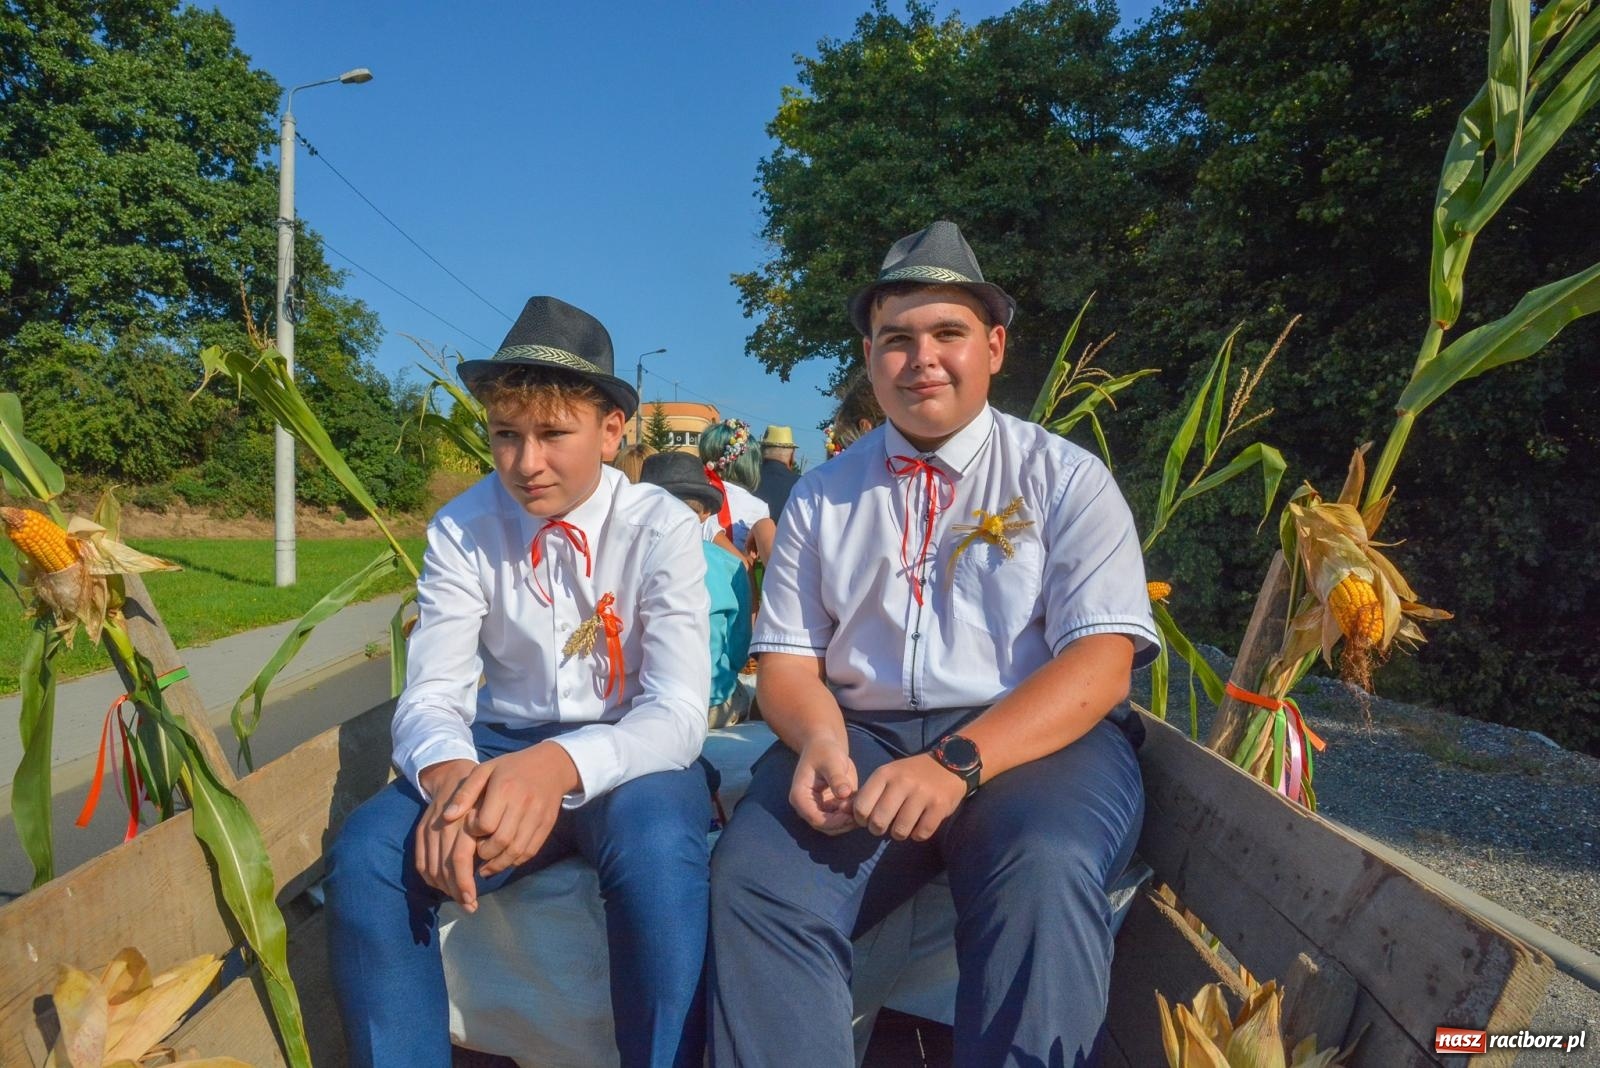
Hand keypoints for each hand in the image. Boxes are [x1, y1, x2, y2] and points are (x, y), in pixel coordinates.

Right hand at [414, 758, 483, 910]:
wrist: (452, 773)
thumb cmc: (481, 794)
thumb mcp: (491, 810)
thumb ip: (489, 837)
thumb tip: (489, 867)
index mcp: (463, 822)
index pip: (459, 860)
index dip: (464, 883)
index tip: (473, 900)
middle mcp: (443, 828)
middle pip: (445, 869)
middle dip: (457, 891)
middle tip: (470, 906)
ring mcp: (429, 830)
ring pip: (432, 869)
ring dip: (444, 888)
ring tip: (460, 899)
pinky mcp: (420, 832)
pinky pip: (421, 862)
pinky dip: (430, 878)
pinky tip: (442, 886)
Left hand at [449, 741, 579, 880]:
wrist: (551, 765)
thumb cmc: (511, 768)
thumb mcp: (485, 771)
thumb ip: (465, 793)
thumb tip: (446, 817)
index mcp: (504, 788)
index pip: (485, 824)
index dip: (474, 832)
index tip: (472, 828)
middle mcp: (523, 803)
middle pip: (501, 841)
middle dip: (485, 853)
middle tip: (478, 852)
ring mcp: (537, 816)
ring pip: (516, 851)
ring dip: (499, 863)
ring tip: (487, 866)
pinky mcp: (547, 825)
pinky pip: (530, 851)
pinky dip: (515, 861)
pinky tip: (504, 859)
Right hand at [789, 737, 858, 834]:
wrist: (826, 746)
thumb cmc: (825, 750)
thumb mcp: (831, 761)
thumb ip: (837, 777)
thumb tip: (844, 794)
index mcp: (800, 797)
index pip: (815, 819)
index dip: (835, 821)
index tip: (852, 815)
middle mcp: (807, 807)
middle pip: (825, 827)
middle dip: (844, 824)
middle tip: (862, 815)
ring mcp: (819, 809)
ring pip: (835, 826)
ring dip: (849, 822)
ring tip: (864, 808)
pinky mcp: (831, 808)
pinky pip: (842, 818)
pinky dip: (852, 815)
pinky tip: (862, 804)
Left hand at [852, 754, 965, 841]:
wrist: (950, 763)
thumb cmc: (911, 773)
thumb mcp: (887, 775)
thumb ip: (867, 793)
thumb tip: (843, 811)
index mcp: (885, 774)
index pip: (861, 806)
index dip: (861, 819)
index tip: (868, 818)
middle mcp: (902, 783)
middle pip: (878, 822)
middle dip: (878, 830)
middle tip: (885, 825)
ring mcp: (922, 794)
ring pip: (900, 831)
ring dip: (899, 834)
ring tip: (903, 825)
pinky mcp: (939, 806)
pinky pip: (921, 834)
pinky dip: (918, 835)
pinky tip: (920, 824)